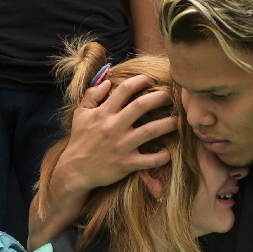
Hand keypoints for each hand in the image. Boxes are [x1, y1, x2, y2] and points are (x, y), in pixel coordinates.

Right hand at [55, 74, 176, 194]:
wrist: (75, 171)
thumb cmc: (79, 141)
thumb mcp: (80, 114)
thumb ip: (92, 95)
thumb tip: (108, 81)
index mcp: (104, 113)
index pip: (125, 89)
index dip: (141, 80)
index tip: (150, 80)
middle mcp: (114, 127)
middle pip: (142, 105)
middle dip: (160, 98)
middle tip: (170, 98)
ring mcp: (122, 146)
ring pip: (151, 131)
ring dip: (168, 124)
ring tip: (177, 121)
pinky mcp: (127, 164)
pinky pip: (150, 160)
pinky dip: (163, 156)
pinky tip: (169, 151)